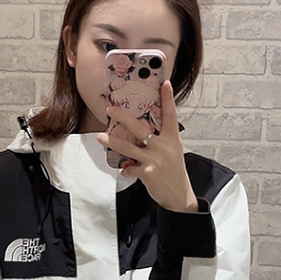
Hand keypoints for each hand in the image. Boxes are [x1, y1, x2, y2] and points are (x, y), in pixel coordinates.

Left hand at [97, 81, 198, 212]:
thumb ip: (160, 142)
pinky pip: (130, 169)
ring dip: (112, 142)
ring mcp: (155, 159)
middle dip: (122, 117)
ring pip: (128, 147)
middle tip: (110, 110)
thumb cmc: (174, 173)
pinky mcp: (147, 172)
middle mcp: (163, 147)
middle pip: (139, 128)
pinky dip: (126, 170)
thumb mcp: (173, 152)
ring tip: (101, 137)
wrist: (179, 195)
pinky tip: (125, 171)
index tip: (164, 84)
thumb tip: (140, 134)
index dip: (168, 99)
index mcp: (172, 139)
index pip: (170, 115)